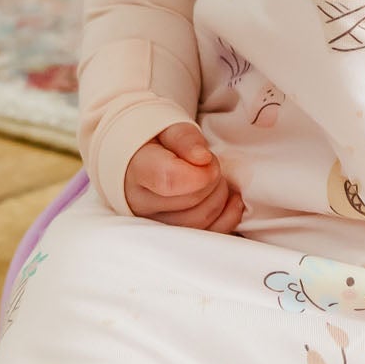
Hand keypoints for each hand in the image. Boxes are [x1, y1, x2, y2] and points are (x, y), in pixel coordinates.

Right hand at [123, 122, 244, 231]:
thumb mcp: (167, 127)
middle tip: (209, 162)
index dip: (200, 172)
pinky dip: (228, 217)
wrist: (139, 158)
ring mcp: (155, 224)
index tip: (207, 159)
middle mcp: (140, 204)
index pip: (169, 180)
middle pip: (192, 201)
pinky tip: (229, 198)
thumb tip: (202, 159)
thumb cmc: (155, 141)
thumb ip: (184, 138)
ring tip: (213, 178)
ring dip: (219, 197)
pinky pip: (209, 235)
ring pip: (200, 222)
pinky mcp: (174, 236)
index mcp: (135, 171)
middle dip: (212, 177)